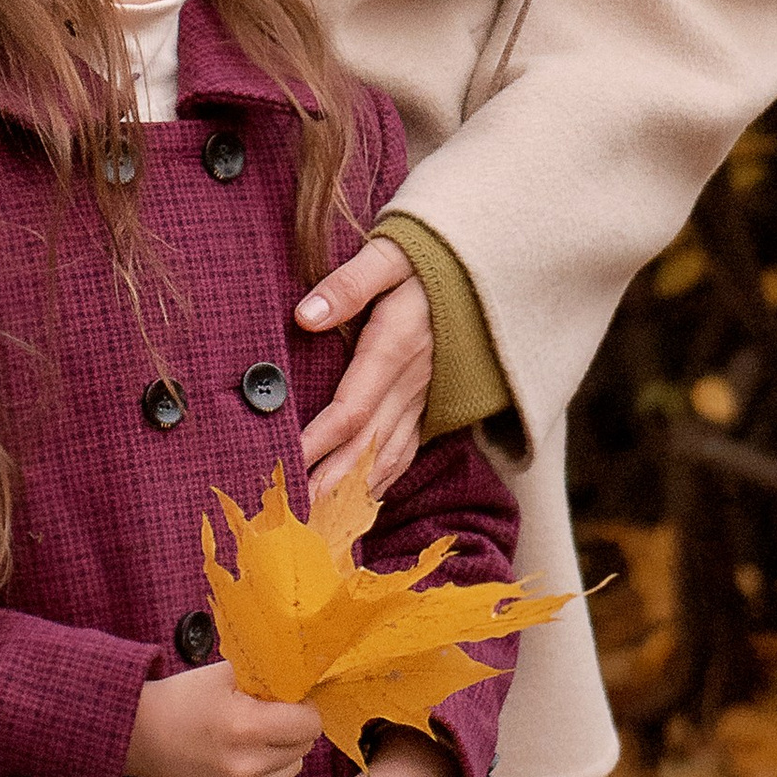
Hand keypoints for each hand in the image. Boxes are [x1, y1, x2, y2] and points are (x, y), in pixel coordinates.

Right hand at [127, 668, 322, 776]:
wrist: (141, 737)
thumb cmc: (183, 699)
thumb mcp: (225, 674)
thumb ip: (268, 678)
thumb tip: (304, 683)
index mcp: (246, 726)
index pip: (310, 723)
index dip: (304, 707)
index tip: (288, 700)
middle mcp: (246, 766)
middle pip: (304, 747)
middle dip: (293, 729)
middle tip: (268, 716)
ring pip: (294, 770)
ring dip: (283, 753)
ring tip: (253, 739)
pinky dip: (271, 776)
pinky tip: (247, 760)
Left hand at [295, 238, 430, 500]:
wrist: (496, 268)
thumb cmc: (433, 257)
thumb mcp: (392, 254)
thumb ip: (349, 284)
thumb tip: (304, 315)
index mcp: (396, 347)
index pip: (350, 409)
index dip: (315, 441)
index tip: (281, 462)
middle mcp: (411, 383)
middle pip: (364, 447)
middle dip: (326, 485)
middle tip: (289, 518)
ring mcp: (424, 399)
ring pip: (385, 458)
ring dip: (351, 493)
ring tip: (314, 522)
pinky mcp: (432, 404)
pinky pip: (404, 452)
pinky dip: (379, 482)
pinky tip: (355, 501)